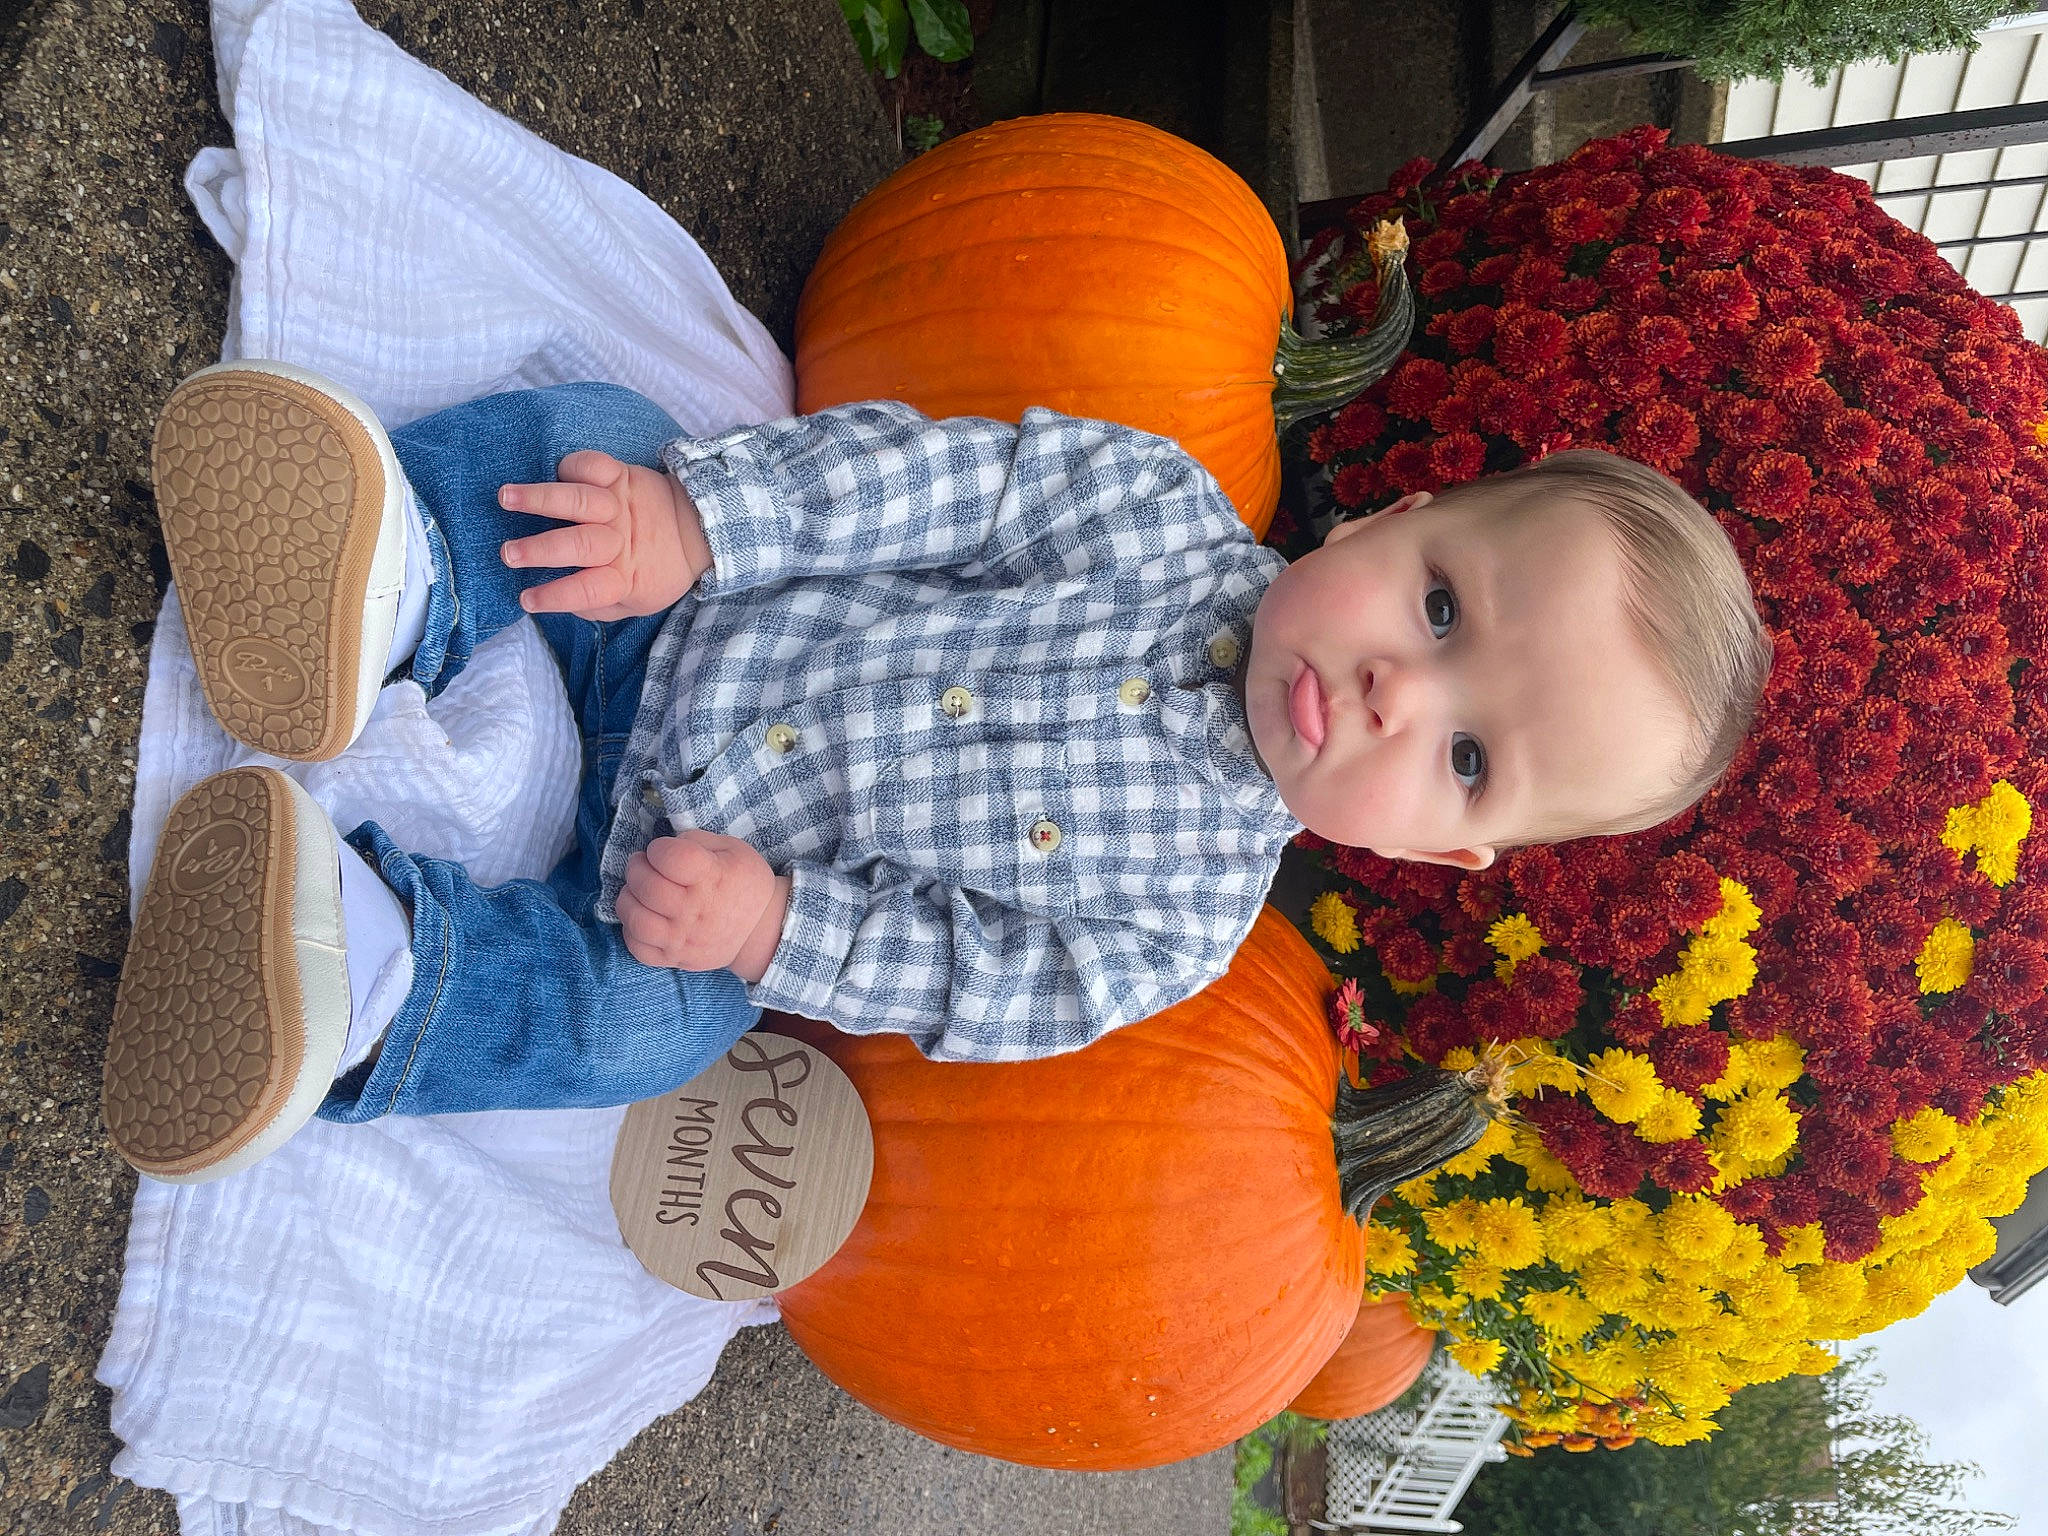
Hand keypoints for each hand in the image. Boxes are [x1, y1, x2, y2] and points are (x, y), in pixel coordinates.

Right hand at [497, 451, 713, 618]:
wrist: (698, 529)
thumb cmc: (656, 570)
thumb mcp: (636, 602)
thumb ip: (598, 607)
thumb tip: (561, 602)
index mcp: (623, 577)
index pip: (587, 590)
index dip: (555, 596)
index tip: (526, 600)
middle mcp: (619, 542)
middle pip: (579, 545)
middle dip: (540, 549)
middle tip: (508, 553)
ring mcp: (619, 507)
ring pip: (580, 501)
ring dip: (540, 498)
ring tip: (506, 497)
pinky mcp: (623, 478)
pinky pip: (596, 467)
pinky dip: (573, 465)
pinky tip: (554, 471)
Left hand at [617, 830, 791, 982]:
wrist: (762, 929)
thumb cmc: (744, 883)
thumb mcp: (732, 849)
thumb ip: (695, 841)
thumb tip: (665, 846)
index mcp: (713, 877)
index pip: (669, 858)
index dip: (658, 848)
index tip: (661, 850)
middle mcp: (696, 910)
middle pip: (647, 887)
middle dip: (636, 868)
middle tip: (641, 865)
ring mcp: (684, 939)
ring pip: (637, 920)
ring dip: (627, 899)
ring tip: (636, 891)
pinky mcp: (676, 958)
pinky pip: (639, 949)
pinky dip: (631, 930)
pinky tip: (643, 916)